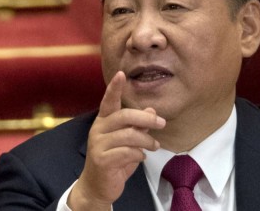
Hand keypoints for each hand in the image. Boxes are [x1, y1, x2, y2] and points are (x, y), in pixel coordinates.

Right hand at [68, 71, 165, 209]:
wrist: (98, 186)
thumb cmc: (115, 160)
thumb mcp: (129, 141)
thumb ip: (138, 126)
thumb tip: (152, 111)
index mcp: (104, 121)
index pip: (108, 101)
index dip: (114, 88)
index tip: (121, 74)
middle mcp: (98, 129)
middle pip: (124, 116)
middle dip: (146, 119)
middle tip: (162, 123)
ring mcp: (98, 144)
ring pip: (128, 135)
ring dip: (147, 141)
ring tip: (155, 146)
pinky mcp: (102, 160)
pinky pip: (127, 152)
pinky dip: (139, 154)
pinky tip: (141, 157)